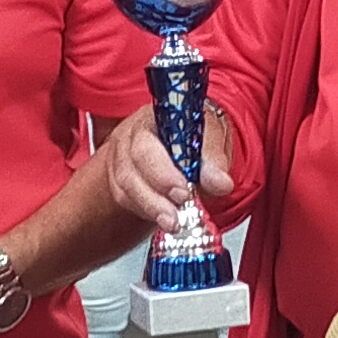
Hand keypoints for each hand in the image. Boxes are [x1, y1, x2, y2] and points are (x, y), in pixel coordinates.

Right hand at [104, 116, 229, 232]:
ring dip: (151, 206)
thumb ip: (215, 158)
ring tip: (174, 222)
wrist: (184, 143)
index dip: (165, 168)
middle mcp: (134, 133)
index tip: (184, 189)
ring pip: (126, 183)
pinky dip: (144, 210)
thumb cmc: (195, 134)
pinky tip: (162, 217)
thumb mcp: (214, 136)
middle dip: (157, 189)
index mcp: (158, 116)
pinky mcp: (118, 178)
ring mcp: (122, 155)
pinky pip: (124, 197)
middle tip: (179, 210)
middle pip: (135, 160)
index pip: (154, 136)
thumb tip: (219, 183)